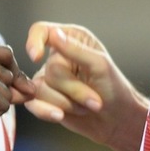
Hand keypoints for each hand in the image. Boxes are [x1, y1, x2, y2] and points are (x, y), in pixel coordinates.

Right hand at [24, 22, 147, 150]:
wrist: (116, 119)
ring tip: (86, 106)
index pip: (41, 31)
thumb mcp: (100, 65)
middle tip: (94, 99)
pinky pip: (33, 104)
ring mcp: (48, 79)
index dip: (34, 41)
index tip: (36, 57)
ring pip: (41, 89)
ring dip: (67, 103)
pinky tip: (59, 116)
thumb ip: (76, 50)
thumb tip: (54, 34)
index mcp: (70, 39)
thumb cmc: (114, 87)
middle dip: (74, 89)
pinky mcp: (44, 99)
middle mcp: (57, 56)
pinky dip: (46, 111)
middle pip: (49, 70)